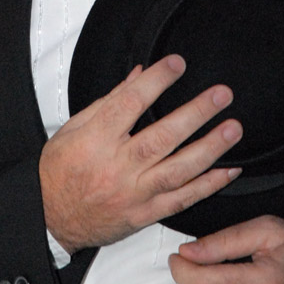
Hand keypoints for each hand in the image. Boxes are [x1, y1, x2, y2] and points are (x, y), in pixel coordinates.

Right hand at [39, 55, 241, 252]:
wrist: (50, 218)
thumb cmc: (59, 171)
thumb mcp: (74, 128)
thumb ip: (110, 100)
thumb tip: (140, 73)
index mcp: (96, 140)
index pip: (130, 103)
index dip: (156, 81)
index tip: (177, 64)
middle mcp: (117, 166)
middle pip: (162, 137)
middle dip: (195, 114)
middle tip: (220, 95)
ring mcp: (133, 193)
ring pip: (178, 171)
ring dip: (209, 149)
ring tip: (232, 129)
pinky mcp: (144, 214)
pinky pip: (182, 200)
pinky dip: (208, 185)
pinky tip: (228, 169)